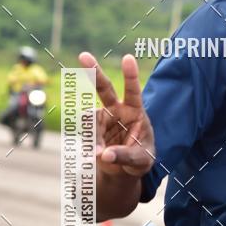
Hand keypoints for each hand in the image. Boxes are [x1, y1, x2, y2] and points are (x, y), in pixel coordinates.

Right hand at [78, 52, 154, 177]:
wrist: (124, 169)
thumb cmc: (140, 159)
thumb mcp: (141, 160)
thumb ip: (125, 156)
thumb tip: (104, 154)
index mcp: (135, 111)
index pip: (133, 91)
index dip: (130, 75)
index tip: (128, 58)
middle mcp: (116, 110)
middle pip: (104, 87)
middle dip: (94, 71)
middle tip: (84, 56)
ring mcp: (101, 119)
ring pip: (90, 119)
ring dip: (93, 136)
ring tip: (99, 153)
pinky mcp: (89, 130)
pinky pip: (84, 134)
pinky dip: (89, 146)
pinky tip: (95, 156)